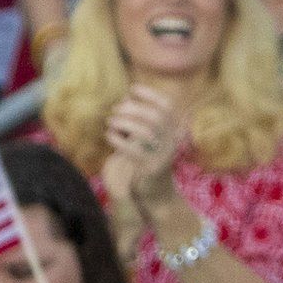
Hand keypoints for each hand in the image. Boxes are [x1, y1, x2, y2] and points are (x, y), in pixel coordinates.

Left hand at [104, 85, 183, 207]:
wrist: (157, 192)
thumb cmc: (148, 159)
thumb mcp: (149, 136)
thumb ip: (142, 118)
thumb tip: (126, 98)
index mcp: (173, 130)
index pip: (168, 106)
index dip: (150, 94)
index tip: (132, 89)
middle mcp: (171, 141)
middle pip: (155, 116)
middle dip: (132, 108)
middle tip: (115, 110)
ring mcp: (162, 155)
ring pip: (145, 132)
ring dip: (123, 122)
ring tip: (110, 122)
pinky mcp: (151, 168)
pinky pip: (132, 150)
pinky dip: (117, 139)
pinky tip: (109, 136)